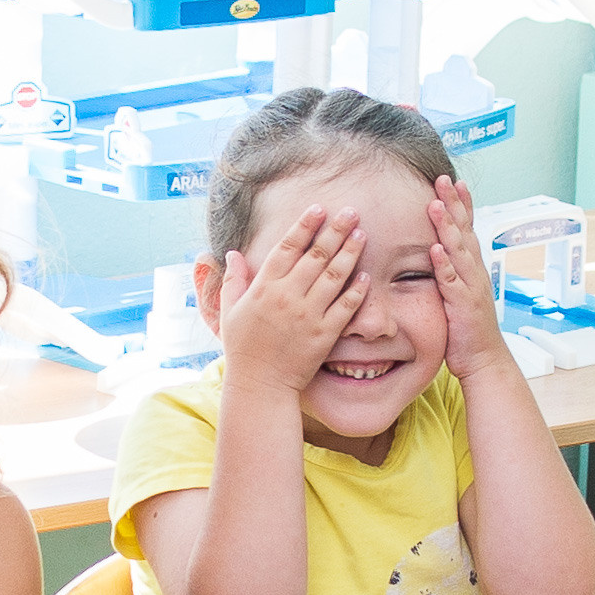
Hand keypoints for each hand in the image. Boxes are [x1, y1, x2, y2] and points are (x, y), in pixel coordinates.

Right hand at [219, 204, 368, 393]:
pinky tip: (365, 274)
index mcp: (263, 288)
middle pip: (316, 255)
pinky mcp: (324, 334)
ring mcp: (307, 315)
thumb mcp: (229, 311)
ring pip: (334, 276)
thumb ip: (232, 280)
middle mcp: (287, 297)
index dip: (304, 225)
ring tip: (361, 234)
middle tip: (351, 211)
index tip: (318, 209)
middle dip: (335, 230)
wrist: (260, 385)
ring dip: (349, 252)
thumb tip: (232, 253)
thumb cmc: (242, 349)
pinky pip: (345, 307)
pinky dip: (356, 290)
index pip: (288, 247)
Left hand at [428, 176, 508, 379]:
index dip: (461, 205)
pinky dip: (444, 264)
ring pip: (459, 251)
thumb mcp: (457, 294)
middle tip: (444, 179)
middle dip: (455, 204)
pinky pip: (452, 282)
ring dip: (448, 227)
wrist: (483, 359)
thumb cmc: (466, 329)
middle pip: (465, 231)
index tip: (453, 181)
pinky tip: (435, 248)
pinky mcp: (463, 305)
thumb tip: (436, 253)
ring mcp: (470, 287)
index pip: (467, 229)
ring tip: (436, 204)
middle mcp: (475, 273)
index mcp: (472, 269)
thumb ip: (449, 273)